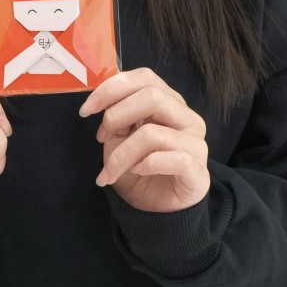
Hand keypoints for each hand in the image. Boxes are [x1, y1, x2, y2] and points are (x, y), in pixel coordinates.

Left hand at [79, 68, 209, 212]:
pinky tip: (137, 172)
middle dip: (116, 116)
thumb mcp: (120, 135)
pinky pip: (174, 159)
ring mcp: (196, 144)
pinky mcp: (199, 172)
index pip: (145, 77)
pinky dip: (147, 165)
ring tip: (110, 169)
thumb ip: (116, 112)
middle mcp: (187, 118)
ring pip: (153, 133)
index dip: (112, 88)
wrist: (154, 209)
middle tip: (101, 138)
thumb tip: (99, 99)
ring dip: (121, 154)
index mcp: (169, 102)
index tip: (87, 109)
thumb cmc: (137, 166)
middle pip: (152, 97)